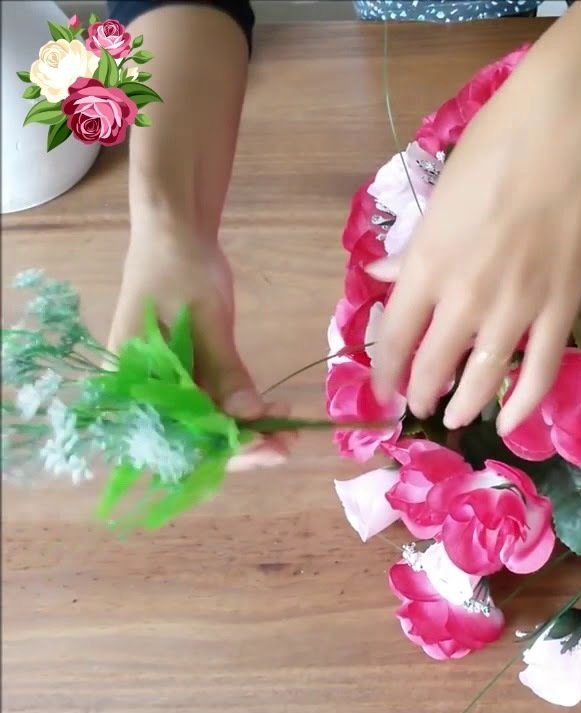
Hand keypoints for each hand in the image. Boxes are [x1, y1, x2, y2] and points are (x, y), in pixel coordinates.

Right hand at [107, 226, 295, 470]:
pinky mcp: (183, 377)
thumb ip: (224, 372)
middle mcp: (141, 393)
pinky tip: (272, 413)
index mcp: (131, 382)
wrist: (174, 235)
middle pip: (192, 439)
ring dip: (246, 432)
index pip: (177, 436)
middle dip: (242, 446)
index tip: (268, 449)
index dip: (224, 450)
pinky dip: (241, 413)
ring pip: (205, 426)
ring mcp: (162, 386)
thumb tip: (248, 418)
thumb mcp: (206, 320)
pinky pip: (210, 406)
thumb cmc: (181, 270)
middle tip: (289, 443)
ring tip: (289, 430)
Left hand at [370, 66, 580, 434]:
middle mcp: (464, 297)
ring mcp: (515, 308)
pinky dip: (524, 403)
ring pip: (483, 377)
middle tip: (421, 403)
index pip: (395, 337)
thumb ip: (414, 247)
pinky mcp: (561, 308)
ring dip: (464, 403)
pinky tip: (511, 423)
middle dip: (421, 392)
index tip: (384, 388)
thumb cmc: (494, 147)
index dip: (385, 372)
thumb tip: (383, 274)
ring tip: (456, 416)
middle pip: (433, 365)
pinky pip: (540, 370)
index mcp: (426, 265)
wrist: (562, 133)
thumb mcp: (439, 197)